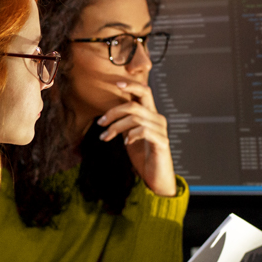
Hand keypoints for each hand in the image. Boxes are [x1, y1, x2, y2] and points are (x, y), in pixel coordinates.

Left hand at [96, 80, 176, 196]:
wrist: (156, 177)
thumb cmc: (144, 156)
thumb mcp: (130, 135)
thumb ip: (125, 122)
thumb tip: (110, 113)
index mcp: (151, 115)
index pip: (144, 92)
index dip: (131, 85)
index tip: (116, 84)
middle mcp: (158, 119)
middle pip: (135, 105)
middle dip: (113, 112)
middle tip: (101, 122)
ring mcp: (161, 130)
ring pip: (135, 118)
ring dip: (116, 127)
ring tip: (106, 137)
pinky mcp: (161, 142)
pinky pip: (143, 131)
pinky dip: (131, 134)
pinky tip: (126, 142)